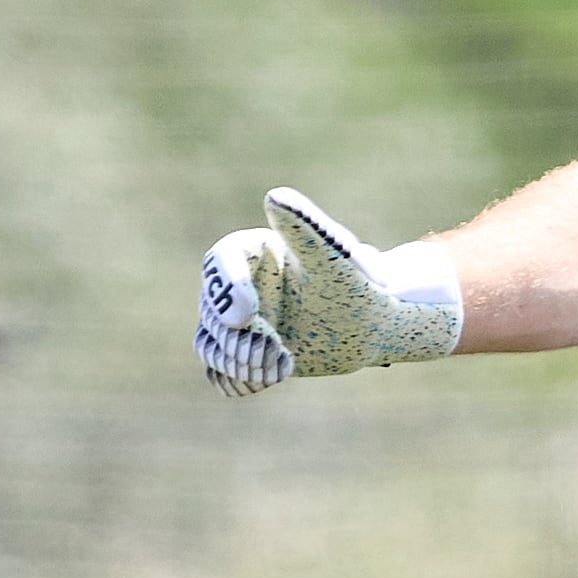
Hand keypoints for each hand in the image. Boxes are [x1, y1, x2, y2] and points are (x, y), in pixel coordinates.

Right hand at [194, 189, 461, 393]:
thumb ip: (306, 228)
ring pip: (210, 345)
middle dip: (238, 337)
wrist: (367, 325)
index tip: (249, 314)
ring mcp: (235, 324)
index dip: (227, 290)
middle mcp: (235, 287)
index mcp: (251, 252)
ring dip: (237, 361)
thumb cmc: (354, 283)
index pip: (219, 264)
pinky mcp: (243, 355)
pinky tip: (273, 376)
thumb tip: (274, 197)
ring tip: (280, 365)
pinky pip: (221, 374)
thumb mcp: (333, 257)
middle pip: (212, 312)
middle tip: (277, 350)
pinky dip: (240, 380)